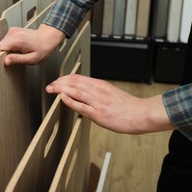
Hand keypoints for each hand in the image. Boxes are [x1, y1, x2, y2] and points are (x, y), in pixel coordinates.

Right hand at [0, 23, 64, 65]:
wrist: (48, 38)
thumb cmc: (43, 48)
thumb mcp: (32, 59)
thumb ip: (17, 60)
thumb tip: (5, 61)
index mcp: (17, 40)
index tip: (5, 60)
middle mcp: (13, 33)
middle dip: (2, 54)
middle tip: (14, 58)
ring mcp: (12, 31)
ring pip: (0, 43)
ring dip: (6, 50)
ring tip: (17, 53)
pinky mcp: (12, 31)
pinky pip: (4, 41)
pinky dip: (8, 46)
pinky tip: (17, 48)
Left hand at [46, 74, 174, 133]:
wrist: (141, 114)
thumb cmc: (127, 105)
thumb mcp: (110, 92)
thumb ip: (96, 91)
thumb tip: (82, 91)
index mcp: (100, 85)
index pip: (77, 78)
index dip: (63, 79)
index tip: (56, 81)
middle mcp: (98, 91)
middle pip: (73, 82)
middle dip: (58, 83)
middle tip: (50, 85)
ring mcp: (97, 102)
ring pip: (75, 91)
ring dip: (60, 89)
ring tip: (52, 89)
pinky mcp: (98, 114)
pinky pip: (81, 106)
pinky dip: (70, 101)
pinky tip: (62, 98)